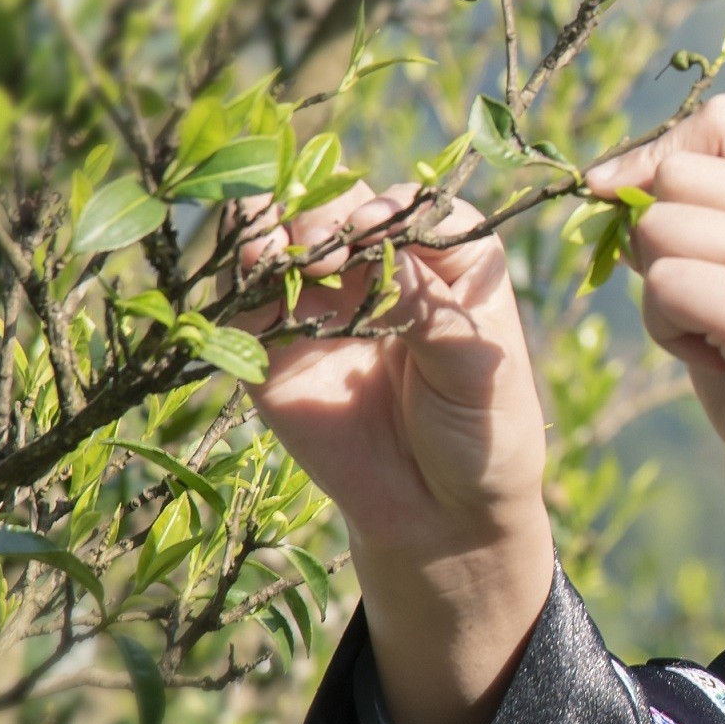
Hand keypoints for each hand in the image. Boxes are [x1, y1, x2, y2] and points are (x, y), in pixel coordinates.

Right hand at [243, 184, 555, 723]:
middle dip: (324, 217)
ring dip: (273, 230)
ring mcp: (324, 302)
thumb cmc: (483, 431)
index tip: (374, 230)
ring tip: (276, 252)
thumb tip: (375, 241)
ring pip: (285, 239)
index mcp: (446, 261)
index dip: (389, 210)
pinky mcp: (276, 344)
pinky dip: (241, 276)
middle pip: (338, 211)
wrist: (438, 514)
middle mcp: (380, 268)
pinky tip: (249, 271)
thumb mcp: (472, 366)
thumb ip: (426, 305)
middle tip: (323, 248)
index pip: (412, 208)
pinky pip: (248, 296)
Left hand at [592, 98, 724, 708]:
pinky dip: (669, 332)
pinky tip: (722, 367)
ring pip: (660, 229)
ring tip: (720, 344)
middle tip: (704, 310)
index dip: (658, 158)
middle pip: (678, 172)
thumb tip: (610, 176)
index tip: (632, 214)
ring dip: (661, 294)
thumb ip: (705, 218)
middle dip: (656, 239)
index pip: (721, 121)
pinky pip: (664, 285)